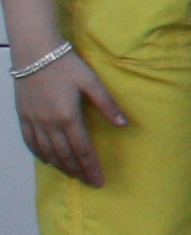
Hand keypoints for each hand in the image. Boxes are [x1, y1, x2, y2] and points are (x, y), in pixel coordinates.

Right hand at [17, 54, 127, 188]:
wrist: (35, 52)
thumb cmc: (67, 65)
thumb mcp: (92, 82)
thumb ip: (108, 104)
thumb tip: (124, 124)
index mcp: (68, 117)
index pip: (83, 150)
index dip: (91, 167)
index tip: (100, 181)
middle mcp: (49, 123)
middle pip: (65, 155)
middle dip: (78, 171)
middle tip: (89, 182)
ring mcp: (34, 121)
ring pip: (47, 152)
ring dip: (61, 165)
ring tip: (73, 175)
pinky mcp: (23, 116)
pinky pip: (30, 142)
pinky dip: (40, 154)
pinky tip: (48, 160)